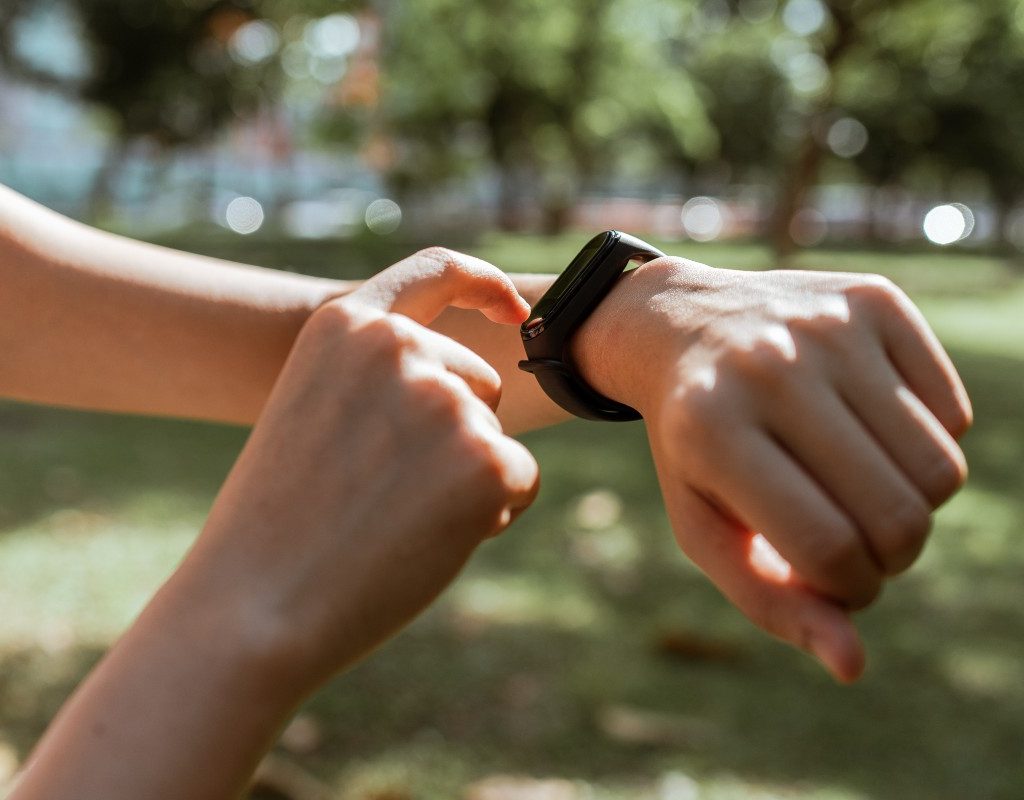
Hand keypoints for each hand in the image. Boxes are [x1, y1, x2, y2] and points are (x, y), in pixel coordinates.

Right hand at [174, 248, 539, 691]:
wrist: (254, 609)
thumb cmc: (277, 523)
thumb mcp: (311, 411)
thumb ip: (377, 380)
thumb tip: (456, 390)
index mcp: (348, 327)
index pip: (435, 271)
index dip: (483, 285)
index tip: (514, 308)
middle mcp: (401, 348)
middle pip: (479, 382)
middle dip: (459, 433)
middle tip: (388, 494)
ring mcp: (446, 400)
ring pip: (495, 437)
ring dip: (467, 479)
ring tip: (394, 522)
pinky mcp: (486, 458)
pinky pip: (521, 480)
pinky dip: (493, 515)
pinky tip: (429, 543)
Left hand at [573, 258, 970, 681]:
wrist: (679, 326)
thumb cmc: (694, 445)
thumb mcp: (704, 525)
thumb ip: (770, 600)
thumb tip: (852, 666)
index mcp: (715, 430)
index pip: (828, 547)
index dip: (848, 590)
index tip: (833, 582)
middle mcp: (773, 366)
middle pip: (900, 516)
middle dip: (889, 557)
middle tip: (852, 540)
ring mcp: (828, 325)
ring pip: (942, 470)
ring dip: (912, 506)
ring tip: (860, 492)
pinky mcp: (875, 299)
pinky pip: (954, 412)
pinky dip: (924, 443)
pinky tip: (866, 430)